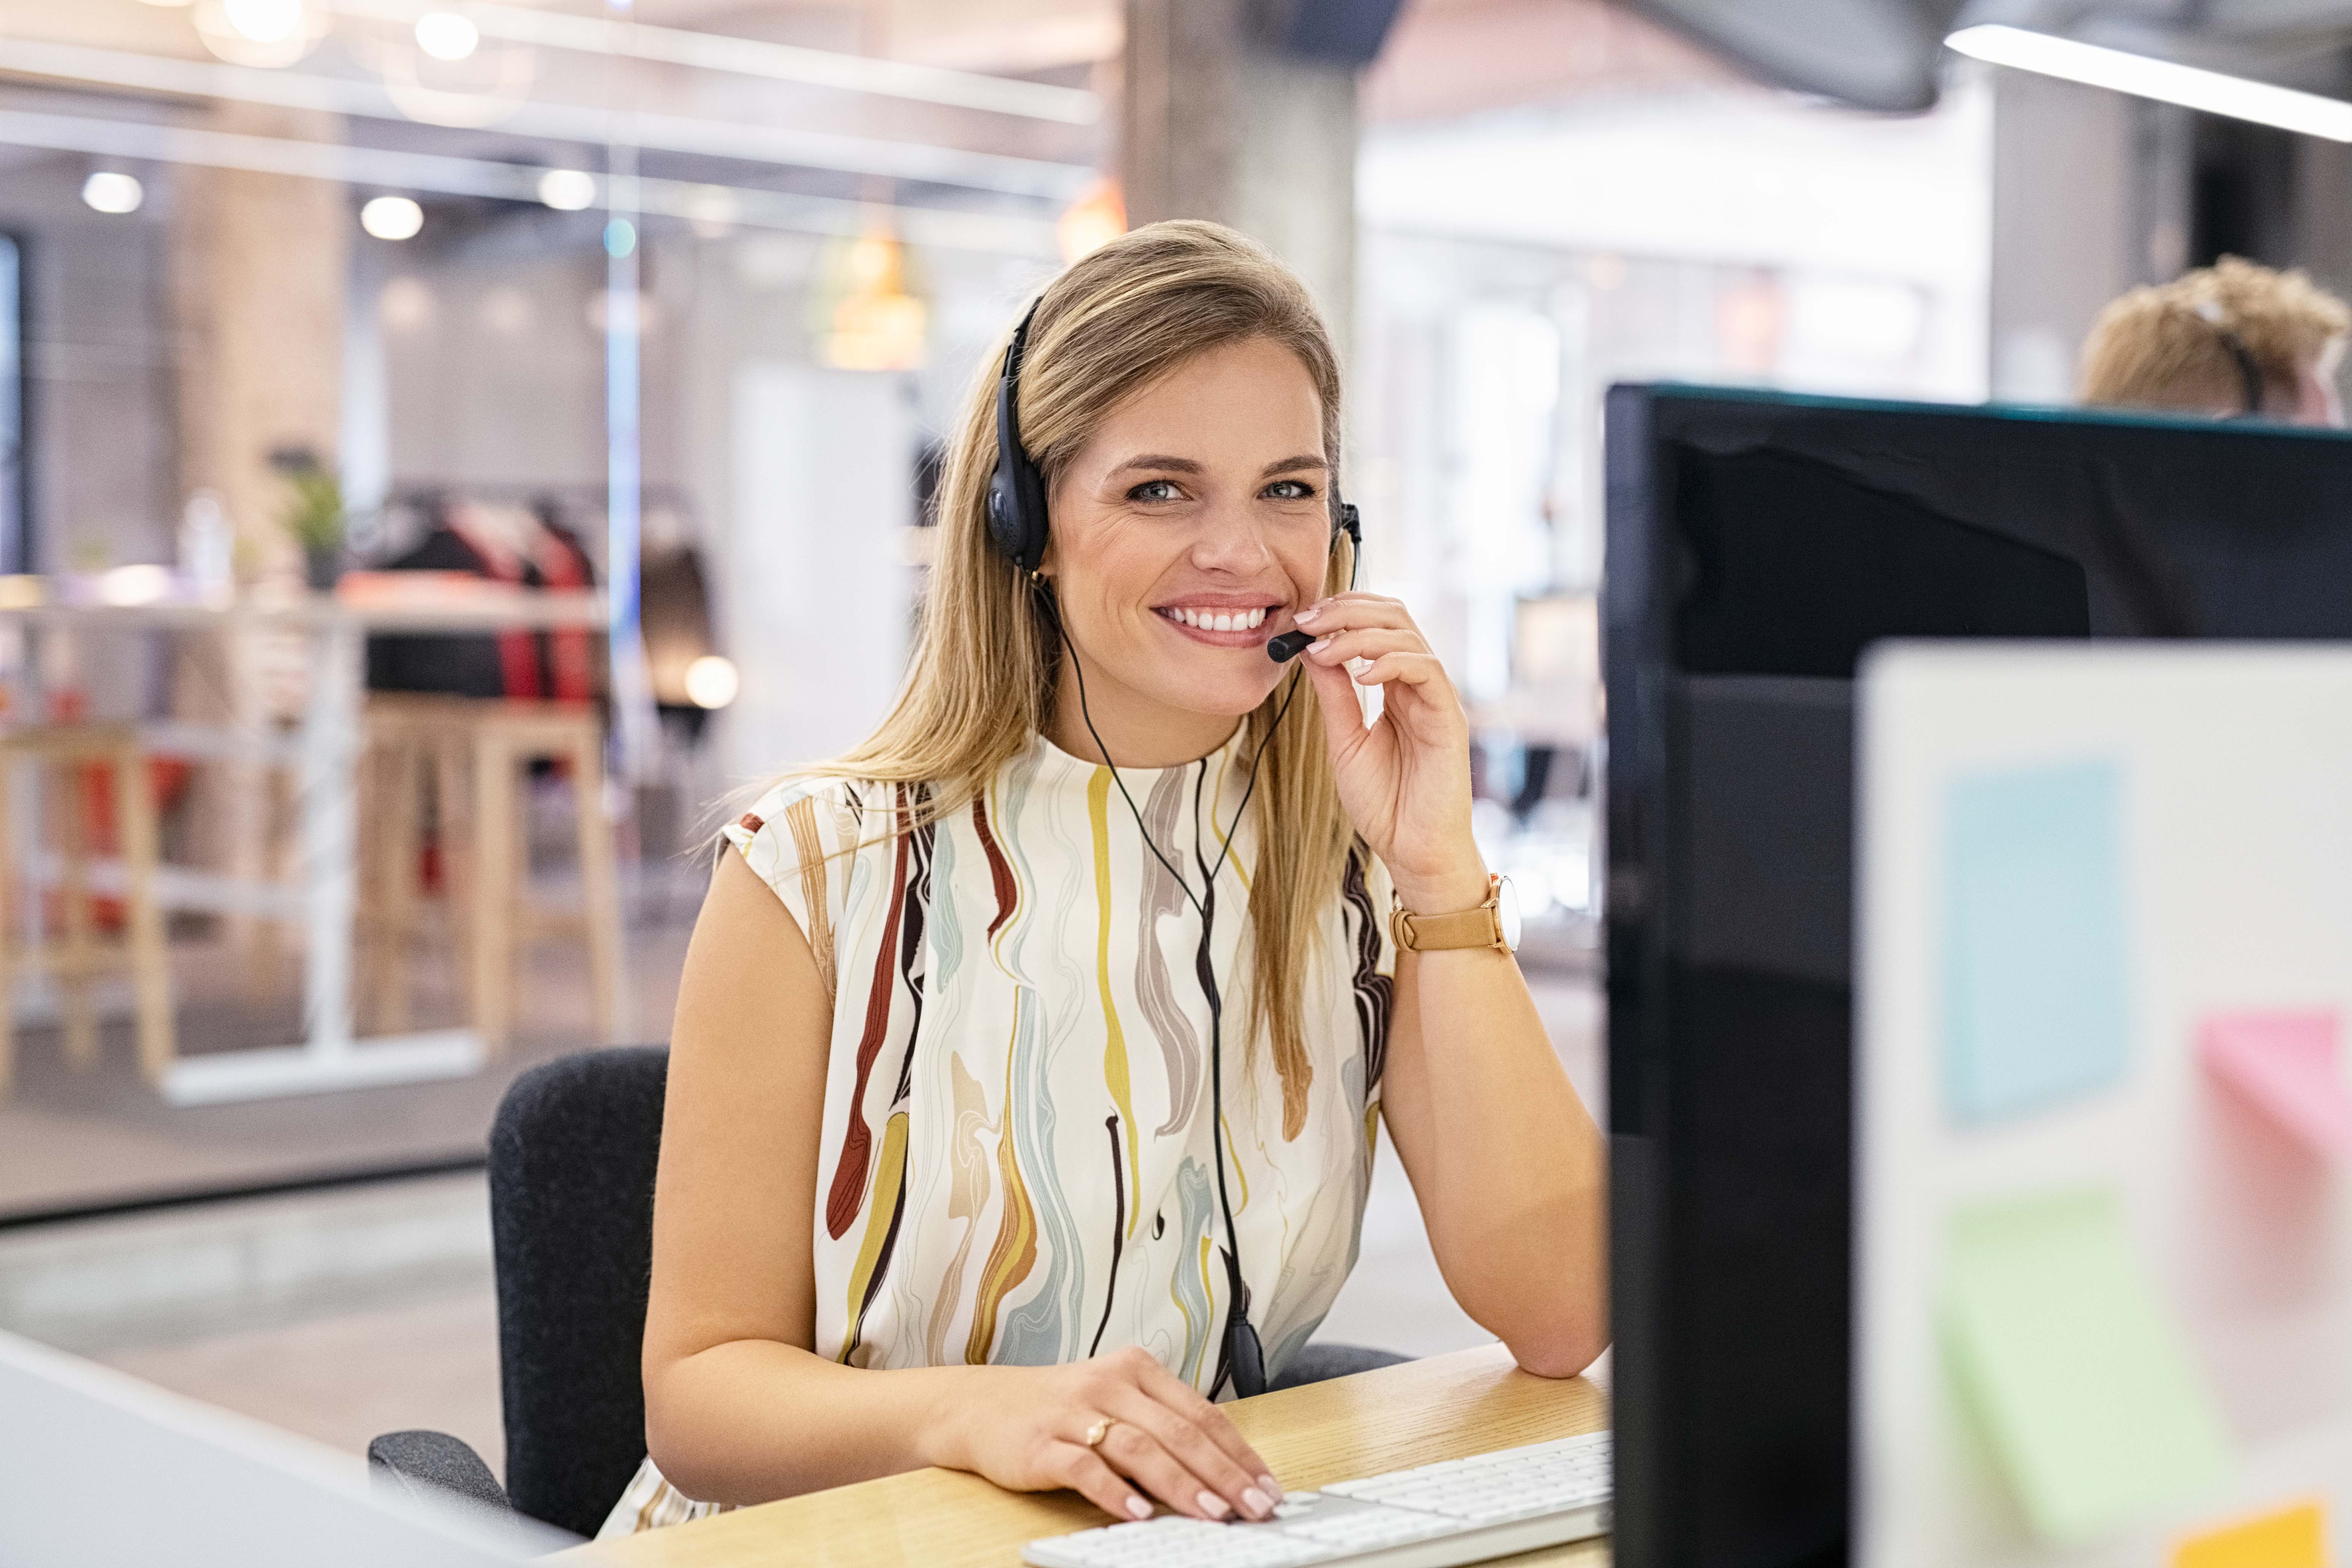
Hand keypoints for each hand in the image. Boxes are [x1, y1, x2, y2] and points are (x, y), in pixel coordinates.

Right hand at [932, 1347, 1280, 1523]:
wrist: (982, 1407)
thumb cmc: (1060, 1409)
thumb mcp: (1115, 1402)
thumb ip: (1160, 1427)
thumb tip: (1220, 1473)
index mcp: (1136, 1369)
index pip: (1201, 1413)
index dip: (1238, 1452)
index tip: (1267, 1485)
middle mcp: (1109, 1384)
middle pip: (1178, 1431)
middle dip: (1223, 1473)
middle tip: (1254, 1506)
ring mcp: (1075, 1413)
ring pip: (1139, 1448)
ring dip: (1180, 1485)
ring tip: (1213, 1513)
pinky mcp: (1042, 1444)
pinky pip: (1085, 1468)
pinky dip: (1115, 1492)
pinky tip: (1139, 1513)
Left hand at [1291, 593, 1485, 910]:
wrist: (1411, 850)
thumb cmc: (1383, 802)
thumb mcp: (1344, 740)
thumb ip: (1333, 695)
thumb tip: (1308, 649)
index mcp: (1395, 687)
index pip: (1375, 625)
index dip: (1340, 613)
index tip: (1300, 620)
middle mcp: (1418, 685)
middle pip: (1395, 616)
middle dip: (1347, 610)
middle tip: (1307, 621)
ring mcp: (1436, 699)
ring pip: (1408, 636)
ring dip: (1360, 633)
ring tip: (1323, 648)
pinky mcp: (1449, 718)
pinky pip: (1426, 670)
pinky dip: (1390, 663)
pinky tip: (1360, 675)